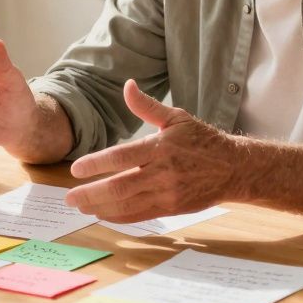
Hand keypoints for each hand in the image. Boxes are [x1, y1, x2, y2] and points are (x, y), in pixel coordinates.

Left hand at [65, 80, 239, 222]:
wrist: (232, 168)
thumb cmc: (202, 140)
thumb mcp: (176, 117)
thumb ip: (146, 106)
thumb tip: (127, 85)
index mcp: (159, 147)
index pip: (121, 157)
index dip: (96, 164)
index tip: (75, 169)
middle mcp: (162, 173)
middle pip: (119, 186)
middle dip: (91, 193)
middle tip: (69, 196)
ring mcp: (167, 193)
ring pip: (127, 204)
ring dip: (100, 207)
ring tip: (81, 206)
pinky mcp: (171, 208)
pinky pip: (140, 215)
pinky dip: (119, 217)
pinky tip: (103, 214)